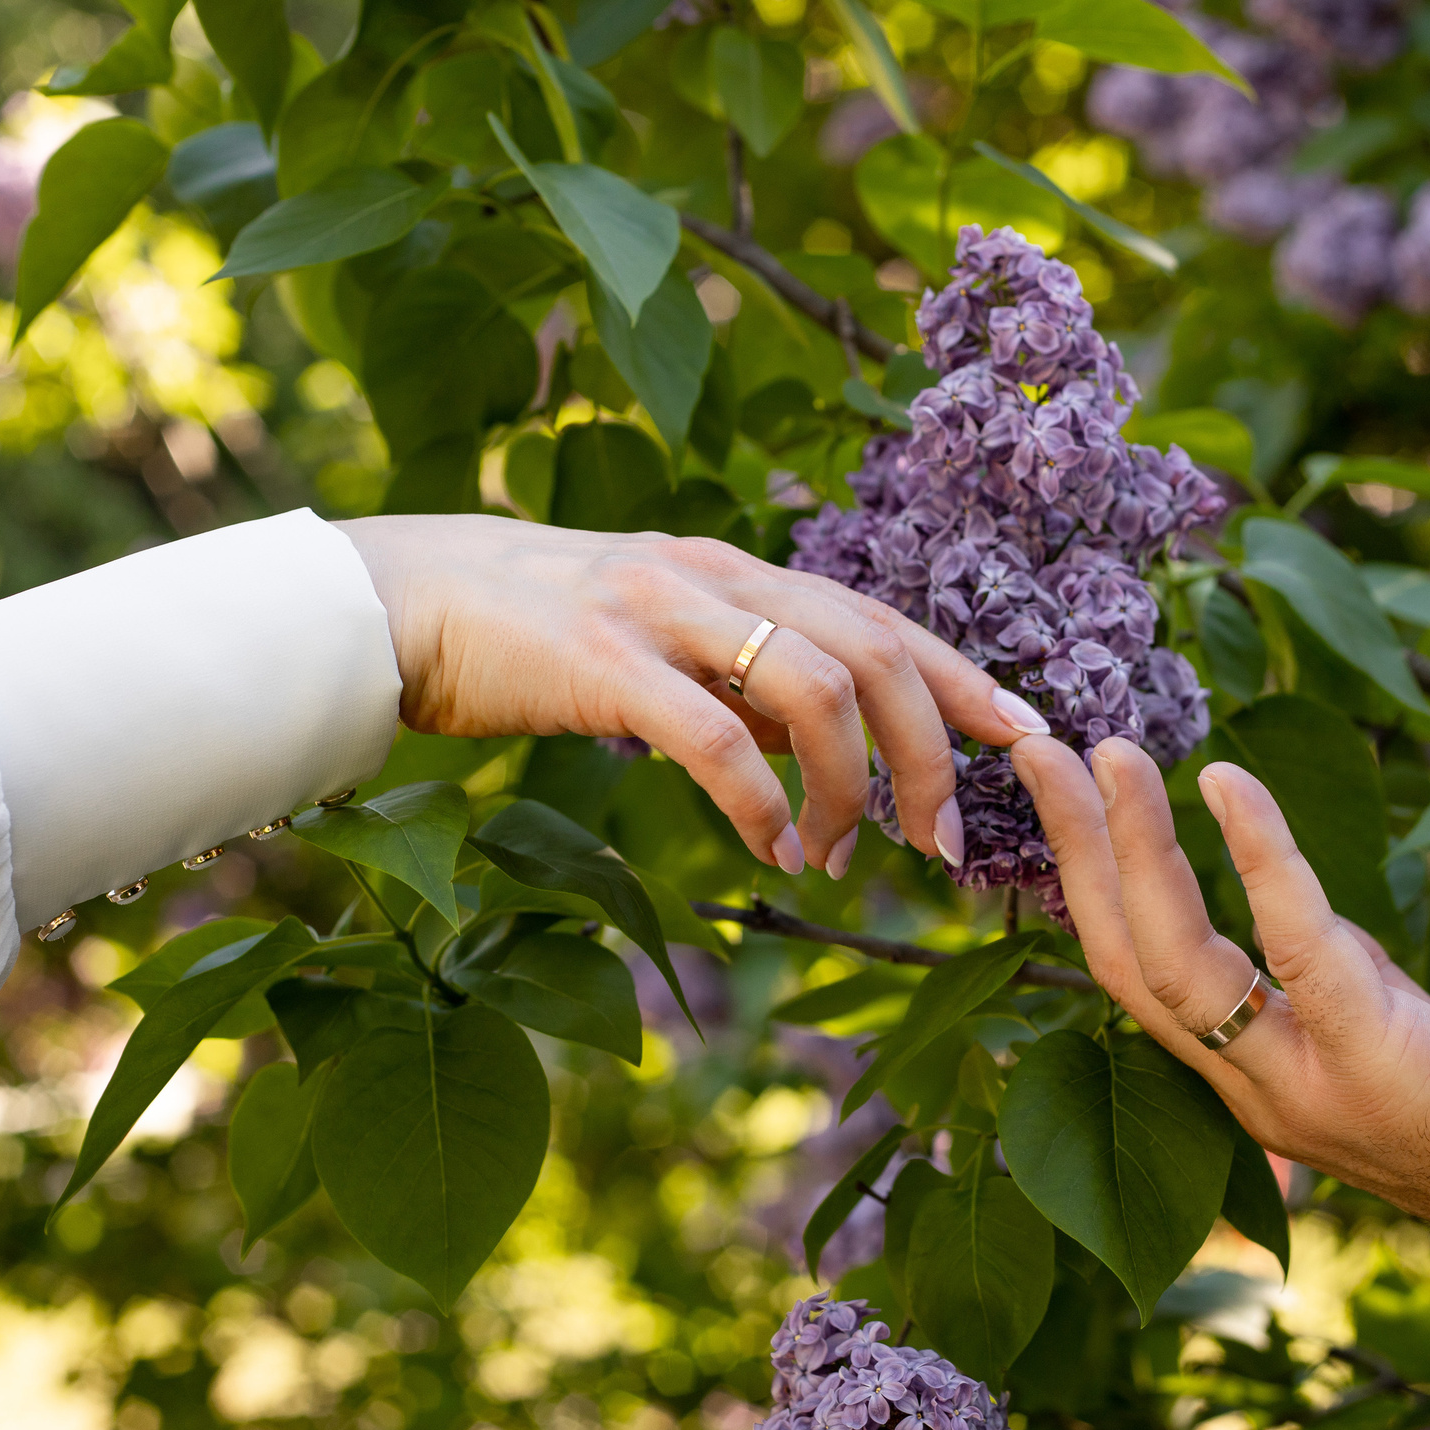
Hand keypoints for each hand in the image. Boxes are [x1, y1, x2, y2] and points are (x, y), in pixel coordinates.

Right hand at [340, 517, 1048, 875]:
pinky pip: (714, 733)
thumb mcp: (657, 642)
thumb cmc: (529, 636)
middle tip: (943, 839)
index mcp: (737, 572)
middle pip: (874, 652)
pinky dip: (762, 802)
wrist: (400, 602)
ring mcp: (662, 610)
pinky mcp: (603, 659)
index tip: (1028, 738)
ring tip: (839, 857)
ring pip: (814, 687)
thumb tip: (817, 753)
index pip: (882, 620)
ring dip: (850, 786)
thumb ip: (738, 680)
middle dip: (932, 749)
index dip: (964, 679)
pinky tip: (772, 851)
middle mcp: (715, 576)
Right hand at [1011, 733, 1429, 1322]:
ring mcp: (1308, 1089)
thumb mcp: (1394, 1038)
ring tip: (1108, 755)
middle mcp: (1257, 1094)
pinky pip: (1295, 948)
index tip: (1057, 788)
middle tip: (1037, 749)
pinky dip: (1255, 857)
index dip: (1082, 881)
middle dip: (1076, 851)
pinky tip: (1226, 784)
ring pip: (1178, 964)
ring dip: (1131, 849)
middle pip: (1125, 963)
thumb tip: (1295, 916)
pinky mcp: (1378, 1066)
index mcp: (1250, 1085)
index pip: (1131, 978)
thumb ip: (1331, 983)